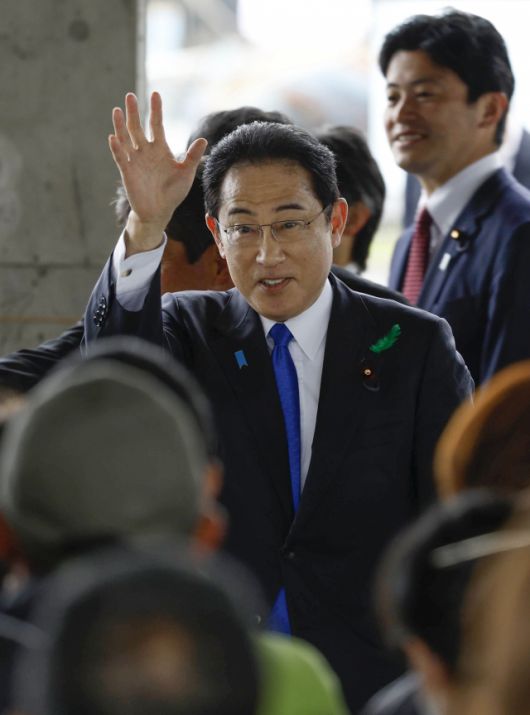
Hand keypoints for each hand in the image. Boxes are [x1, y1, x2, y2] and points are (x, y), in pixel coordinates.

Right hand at [108, 92, 206, 252]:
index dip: (156, 110)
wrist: (160, 211)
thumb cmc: (173, 192)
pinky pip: (121, 157)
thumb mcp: (186, 174)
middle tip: (130, 95)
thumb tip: (203, 139)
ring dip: (121, 125)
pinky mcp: (127, 171)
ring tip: (118, 110)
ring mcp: (135, 160)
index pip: (157, 125)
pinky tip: (113, 137)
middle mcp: (145, 151)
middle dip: (134, 112)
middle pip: (137, 127)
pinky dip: (117, 148)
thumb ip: (192, 157)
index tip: (155, 94)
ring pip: (126, 138)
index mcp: (160, 149)